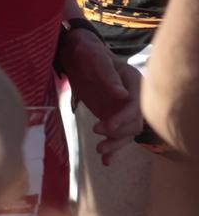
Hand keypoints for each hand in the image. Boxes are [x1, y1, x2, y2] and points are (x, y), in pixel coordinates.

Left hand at [63, 26, 144, 162]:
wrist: (79, 57)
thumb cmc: (88, 54)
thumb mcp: (96, 60)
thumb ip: (108, 77)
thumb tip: (122, 94)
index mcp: (134, 84)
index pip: (136, 106)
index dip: (124, 118)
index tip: (107, 125)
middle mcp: (132, 99)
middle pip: (133, 123)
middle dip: (118, 132)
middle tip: (96, 132)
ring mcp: (123, 110)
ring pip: (127, 133)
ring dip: (116, 144)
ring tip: (100, 151)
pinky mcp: (113, 117)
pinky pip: (117, 135)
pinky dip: (113, 149)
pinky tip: (106, 161)